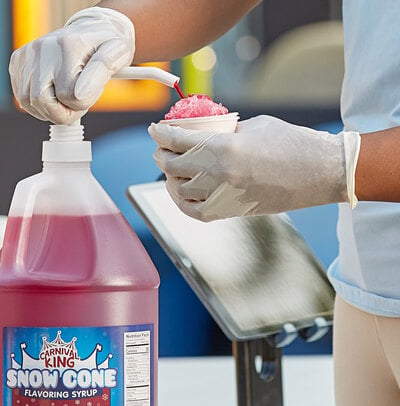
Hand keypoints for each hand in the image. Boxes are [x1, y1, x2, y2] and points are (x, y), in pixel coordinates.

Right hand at [9, 7, 134, 124]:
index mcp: (69, 46)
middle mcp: (43, 48)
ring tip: (64, 97)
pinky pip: (21, 98)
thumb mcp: (118, 53)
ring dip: (49, 110)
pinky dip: (37, 105)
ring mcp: (27, 54)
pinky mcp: (17, 62)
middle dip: (62, 113)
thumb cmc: (103, 46)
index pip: (70, 96)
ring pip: (29, 102)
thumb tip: (79, 94)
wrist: (89, 31)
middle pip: (42, 101)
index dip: (83, 104)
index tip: (90, 93)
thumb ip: (101, 72)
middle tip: (76, 103)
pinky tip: (51, 94)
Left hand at [148, 116, 360, 221]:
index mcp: (223, 148)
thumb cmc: (291, 143)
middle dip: (161, 156)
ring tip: (171, 169)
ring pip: (180, 190)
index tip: (154, 130)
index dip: (160, 134)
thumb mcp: (253, 126)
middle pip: (173, 167)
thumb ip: (223, 131)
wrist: (318, 172)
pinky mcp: (229, 211)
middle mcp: (218, 175)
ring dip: (170, 178)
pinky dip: (181, 201)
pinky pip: (194, 211)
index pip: (177, 141)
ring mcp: (222, 196)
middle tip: (160, 149)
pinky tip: (180, 191)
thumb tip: (201, 135)